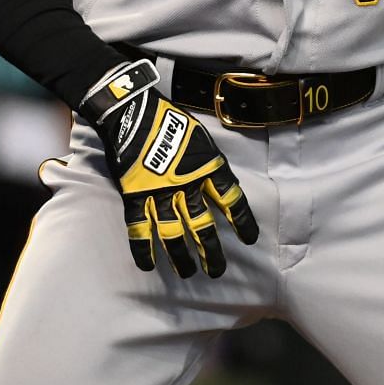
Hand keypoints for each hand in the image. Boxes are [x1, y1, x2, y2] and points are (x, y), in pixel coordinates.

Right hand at [83, 60, 258, 279]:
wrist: (134, 111)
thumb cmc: (170, 119)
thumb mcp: (202, 138)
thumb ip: (211, 163)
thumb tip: (220, 183)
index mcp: (207, 167)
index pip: (232, 200)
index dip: (242, 221)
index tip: (250, 239)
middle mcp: (186, 184)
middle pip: (203, 225)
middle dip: (211, 250)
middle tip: (217, 271)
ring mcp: (158, 192)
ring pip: (173, 232)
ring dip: (181, 255)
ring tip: (188, 273)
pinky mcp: (134, 195)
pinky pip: (138, 228)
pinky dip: (142, 248)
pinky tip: (148, 266)